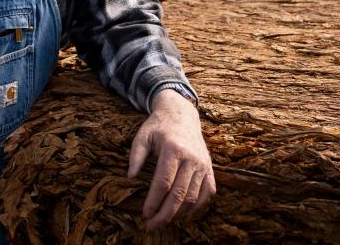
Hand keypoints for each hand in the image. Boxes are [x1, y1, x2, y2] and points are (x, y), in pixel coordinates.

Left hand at [127, 89, 215, 229]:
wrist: (181, 114)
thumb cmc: (158, 127)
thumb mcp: (142, 135)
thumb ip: (135, 156)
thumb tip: (130, 177)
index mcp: (173, 149)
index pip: (163, 182)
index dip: (154, 201)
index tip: (145, 214)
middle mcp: (191, 158)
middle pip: (179, 194)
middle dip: (165, 214)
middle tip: (152, 225)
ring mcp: (203, 164)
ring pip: (193, 197)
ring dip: (179, 213)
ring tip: (164, 220)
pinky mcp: (210, 168)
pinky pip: (207, 193)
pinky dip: (197, 206)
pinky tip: (183, 212)